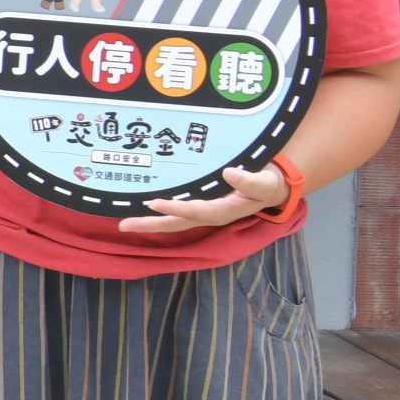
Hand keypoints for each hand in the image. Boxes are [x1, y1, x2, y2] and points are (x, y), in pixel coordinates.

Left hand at [113, 162, 289, 240]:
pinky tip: (143, 210)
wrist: (276, 188)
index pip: (195, 211)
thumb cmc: (268, 183)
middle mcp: (211, 214)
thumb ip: (252, 181)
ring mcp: (206, 212)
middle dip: (151, 224)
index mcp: (224, 210)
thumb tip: (230, 174)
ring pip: (175, 221)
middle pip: (177, 223)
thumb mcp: (266, 182)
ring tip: (126, 223)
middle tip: (124, 225)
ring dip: (151, 223)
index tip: (154, 203)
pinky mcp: (203, 206)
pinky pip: (178, 213)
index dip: (175, 208)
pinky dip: (160, 214)